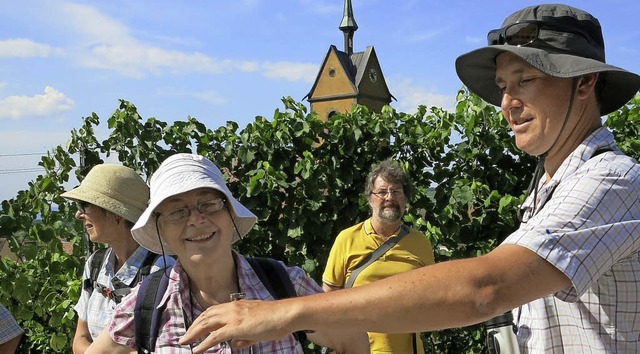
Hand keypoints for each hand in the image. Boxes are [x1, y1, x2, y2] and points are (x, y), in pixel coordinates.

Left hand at [179, 299, 293, 353]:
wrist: (285, 314)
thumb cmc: (275, 319)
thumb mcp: (256, 327)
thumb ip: (244, 335)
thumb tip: (235, 344)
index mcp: (236, 306)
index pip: (213, 311)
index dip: (202, 319)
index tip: (195, 327)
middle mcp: (232, 308)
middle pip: (206, 316)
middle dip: (193, 326)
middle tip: (185, 337)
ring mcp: (233, 317)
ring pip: (206, 324)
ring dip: (193, 333)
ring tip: (184, 342)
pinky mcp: (235, 327)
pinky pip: (214, 336)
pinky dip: (203, 344)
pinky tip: (196, 350)